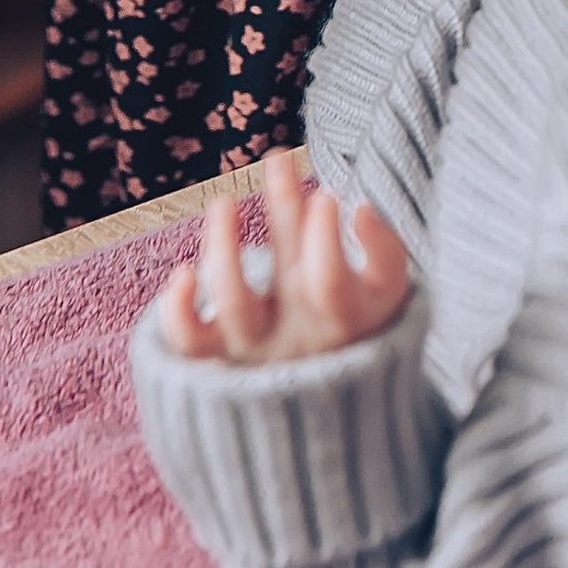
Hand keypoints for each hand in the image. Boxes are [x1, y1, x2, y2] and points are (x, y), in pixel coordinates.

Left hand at [156, 148, 412, 364]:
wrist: (332, 407)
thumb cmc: (361, 325)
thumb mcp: (390, 293)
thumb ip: (385, 249)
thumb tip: (361, 206)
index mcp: (347, 321)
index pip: (330, 281)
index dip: (324, 236)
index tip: (326, 194)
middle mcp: (300, 337)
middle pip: (286, 275)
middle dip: (283, 207)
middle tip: (277, 159)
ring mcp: (257, 349)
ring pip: (233, 305)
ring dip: (223, 247)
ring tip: (222, 201)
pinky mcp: (221, 359)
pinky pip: (190, 342)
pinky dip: (176, 309)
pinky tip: (182, 272)